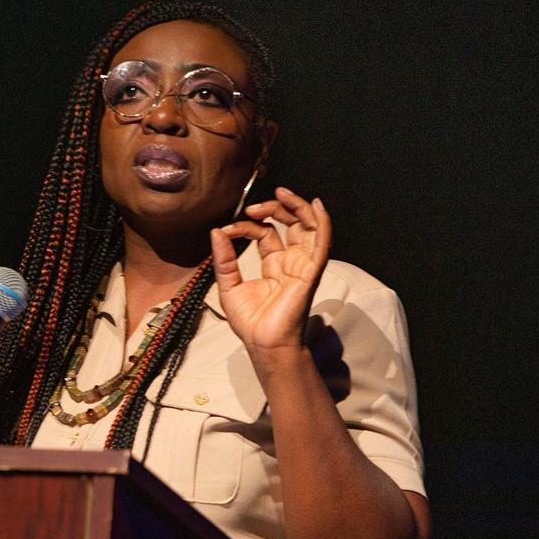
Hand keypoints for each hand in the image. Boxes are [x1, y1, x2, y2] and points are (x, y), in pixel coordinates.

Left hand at [209, 187, 330, 354]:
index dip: (246, 226)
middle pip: (291, 224)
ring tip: (282, 194)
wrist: (263, 344)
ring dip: (298, 207)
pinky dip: (322, 223)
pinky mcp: (310, 273)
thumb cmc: (251, 322)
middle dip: (276, 208)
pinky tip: (316, 206)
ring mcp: (303, 266)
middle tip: (254, 205)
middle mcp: (290, 262)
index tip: (226, 231)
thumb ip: (224, 259)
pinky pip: (322, 244)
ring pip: (309, 228)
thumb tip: (217, 231)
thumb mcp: (229, 285)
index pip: (264, 232)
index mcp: (273, 264)